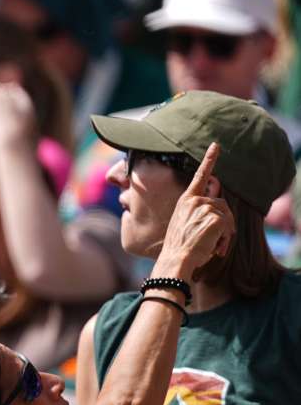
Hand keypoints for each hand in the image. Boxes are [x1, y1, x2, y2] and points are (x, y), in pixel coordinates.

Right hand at [155, 143, 234, 280]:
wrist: (175, 259)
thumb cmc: (179, 246)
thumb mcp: (186, 223)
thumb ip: (200, 210)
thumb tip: (217, 202)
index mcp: (185, 200)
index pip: (200, 176)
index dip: (209, 159)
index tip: (216, 145)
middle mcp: (194, 200)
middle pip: (222, 203)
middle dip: (225, 221)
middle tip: (219, 242)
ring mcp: (204, 207)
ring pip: (227, 214)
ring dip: (225, 232)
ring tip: (215, 248)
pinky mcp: (214, 217)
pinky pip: (229, 225)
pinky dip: (226, 239)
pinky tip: (216, 248)